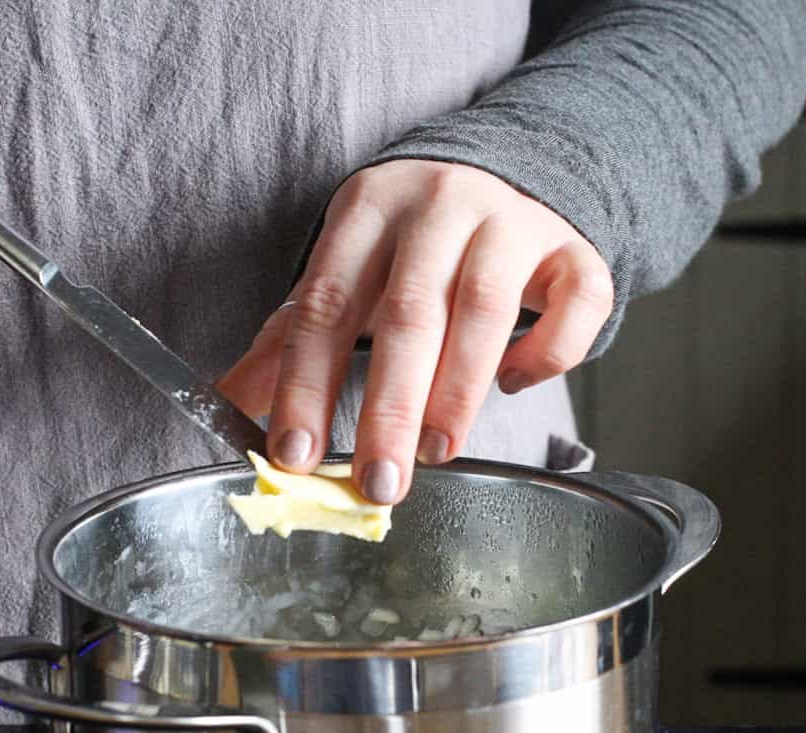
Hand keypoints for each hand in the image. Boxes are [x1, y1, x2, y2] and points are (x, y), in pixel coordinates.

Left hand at [217, 160, 612, 503]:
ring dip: (458, 391)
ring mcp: (511, 221)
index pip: (327, 305)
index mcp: (366, 212)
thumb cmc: (406, 246)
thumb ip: (288, 340)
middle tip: (378, 483)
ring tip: (435, 450)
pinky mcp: (572, 247)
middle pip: (409, 313)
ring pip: (486, 307)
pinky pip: (579, 299)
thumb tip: (226, 404)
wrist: (497, 177)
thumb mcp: (341, 275)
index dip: (308, 384)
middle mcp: (438, 207)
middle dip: (388, 409)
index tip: (297, 454)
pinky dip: (549, 351)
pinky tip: (513, 383)